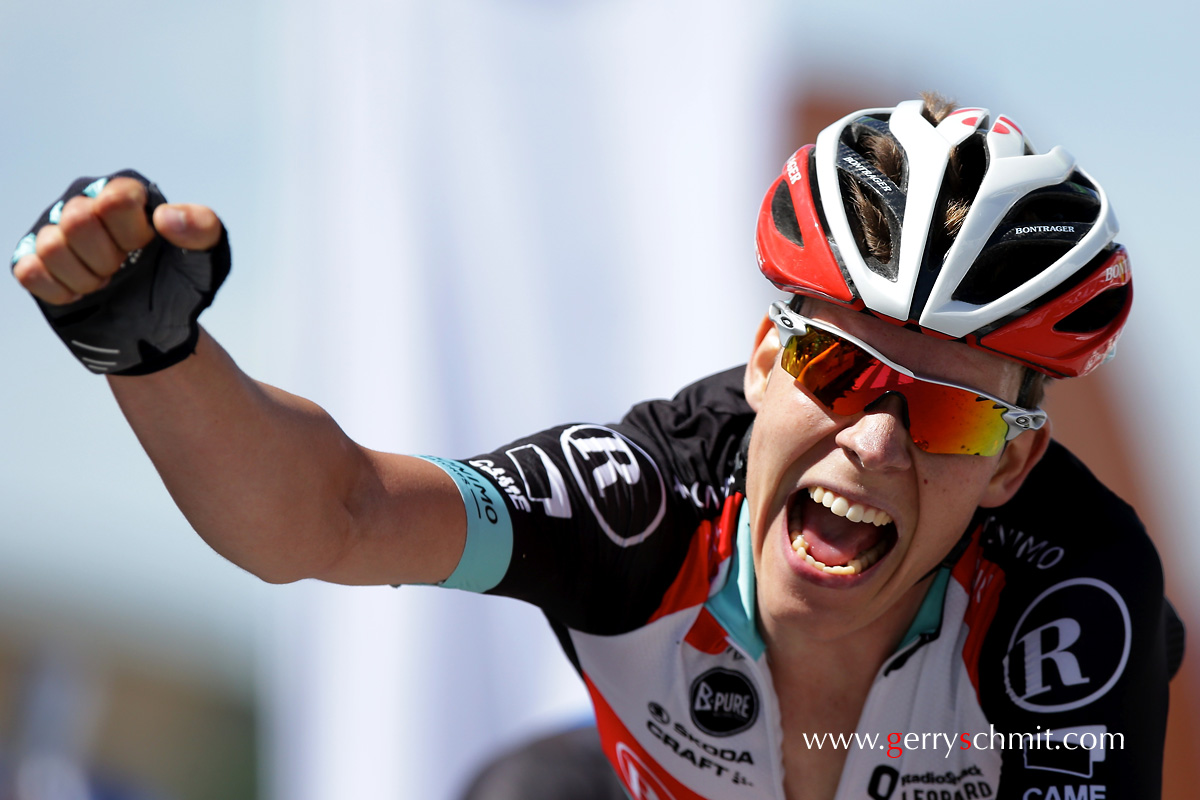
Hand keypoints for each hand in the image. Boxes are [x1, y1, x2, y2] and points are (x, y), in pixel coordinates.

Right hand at [13, 177, 222, 304]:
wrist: (158, 329)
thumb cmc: (180, 285)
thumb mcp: (208, 259)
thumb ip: (202, 230)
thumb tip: (166, 217)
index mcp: (126, 191)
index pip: (116, 199)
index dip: (131, 235)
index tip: (144, 249)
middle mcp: (85, 201)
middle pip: (77, 221)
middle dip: (106, 258)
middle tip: (122, 269)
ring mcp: (55, 230)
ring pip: (50, 246)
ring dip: (85, 278)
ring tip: (104, 281)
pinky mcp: (33, 260)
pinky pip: (29, 271)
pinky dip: (60, 291)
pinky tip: (80, 293)